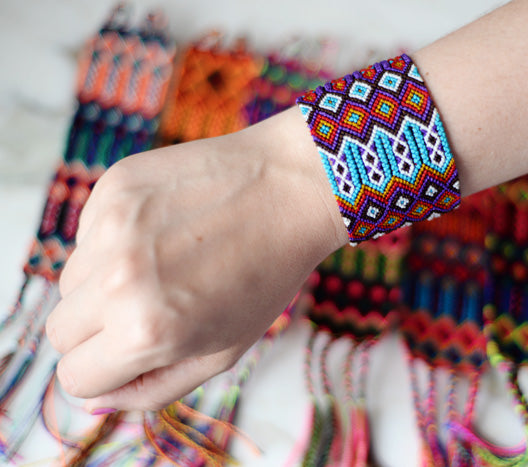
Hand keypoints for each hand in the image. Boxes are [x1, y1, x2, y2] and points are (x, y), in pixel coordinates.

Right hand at [45, 108, 346, 411]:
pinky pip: (88, 233)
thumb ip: (154, 389)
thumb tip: (95, 400)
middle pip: (61, 330)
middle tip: (151, 309)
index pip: (75, 375)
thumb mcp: (222, 351)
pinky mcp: (114, 186)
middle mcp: (118, 279)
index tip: (132, 354)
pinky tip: (166, 229)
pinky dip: (114, 240)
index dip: (105, 370)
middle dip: (98, 331)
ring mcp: (112, 226)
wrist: (291, 188)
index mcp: (147, 331)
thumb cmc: (266, 276)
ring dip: (104, 283)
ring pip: (71, 280)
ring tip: (166, 264)